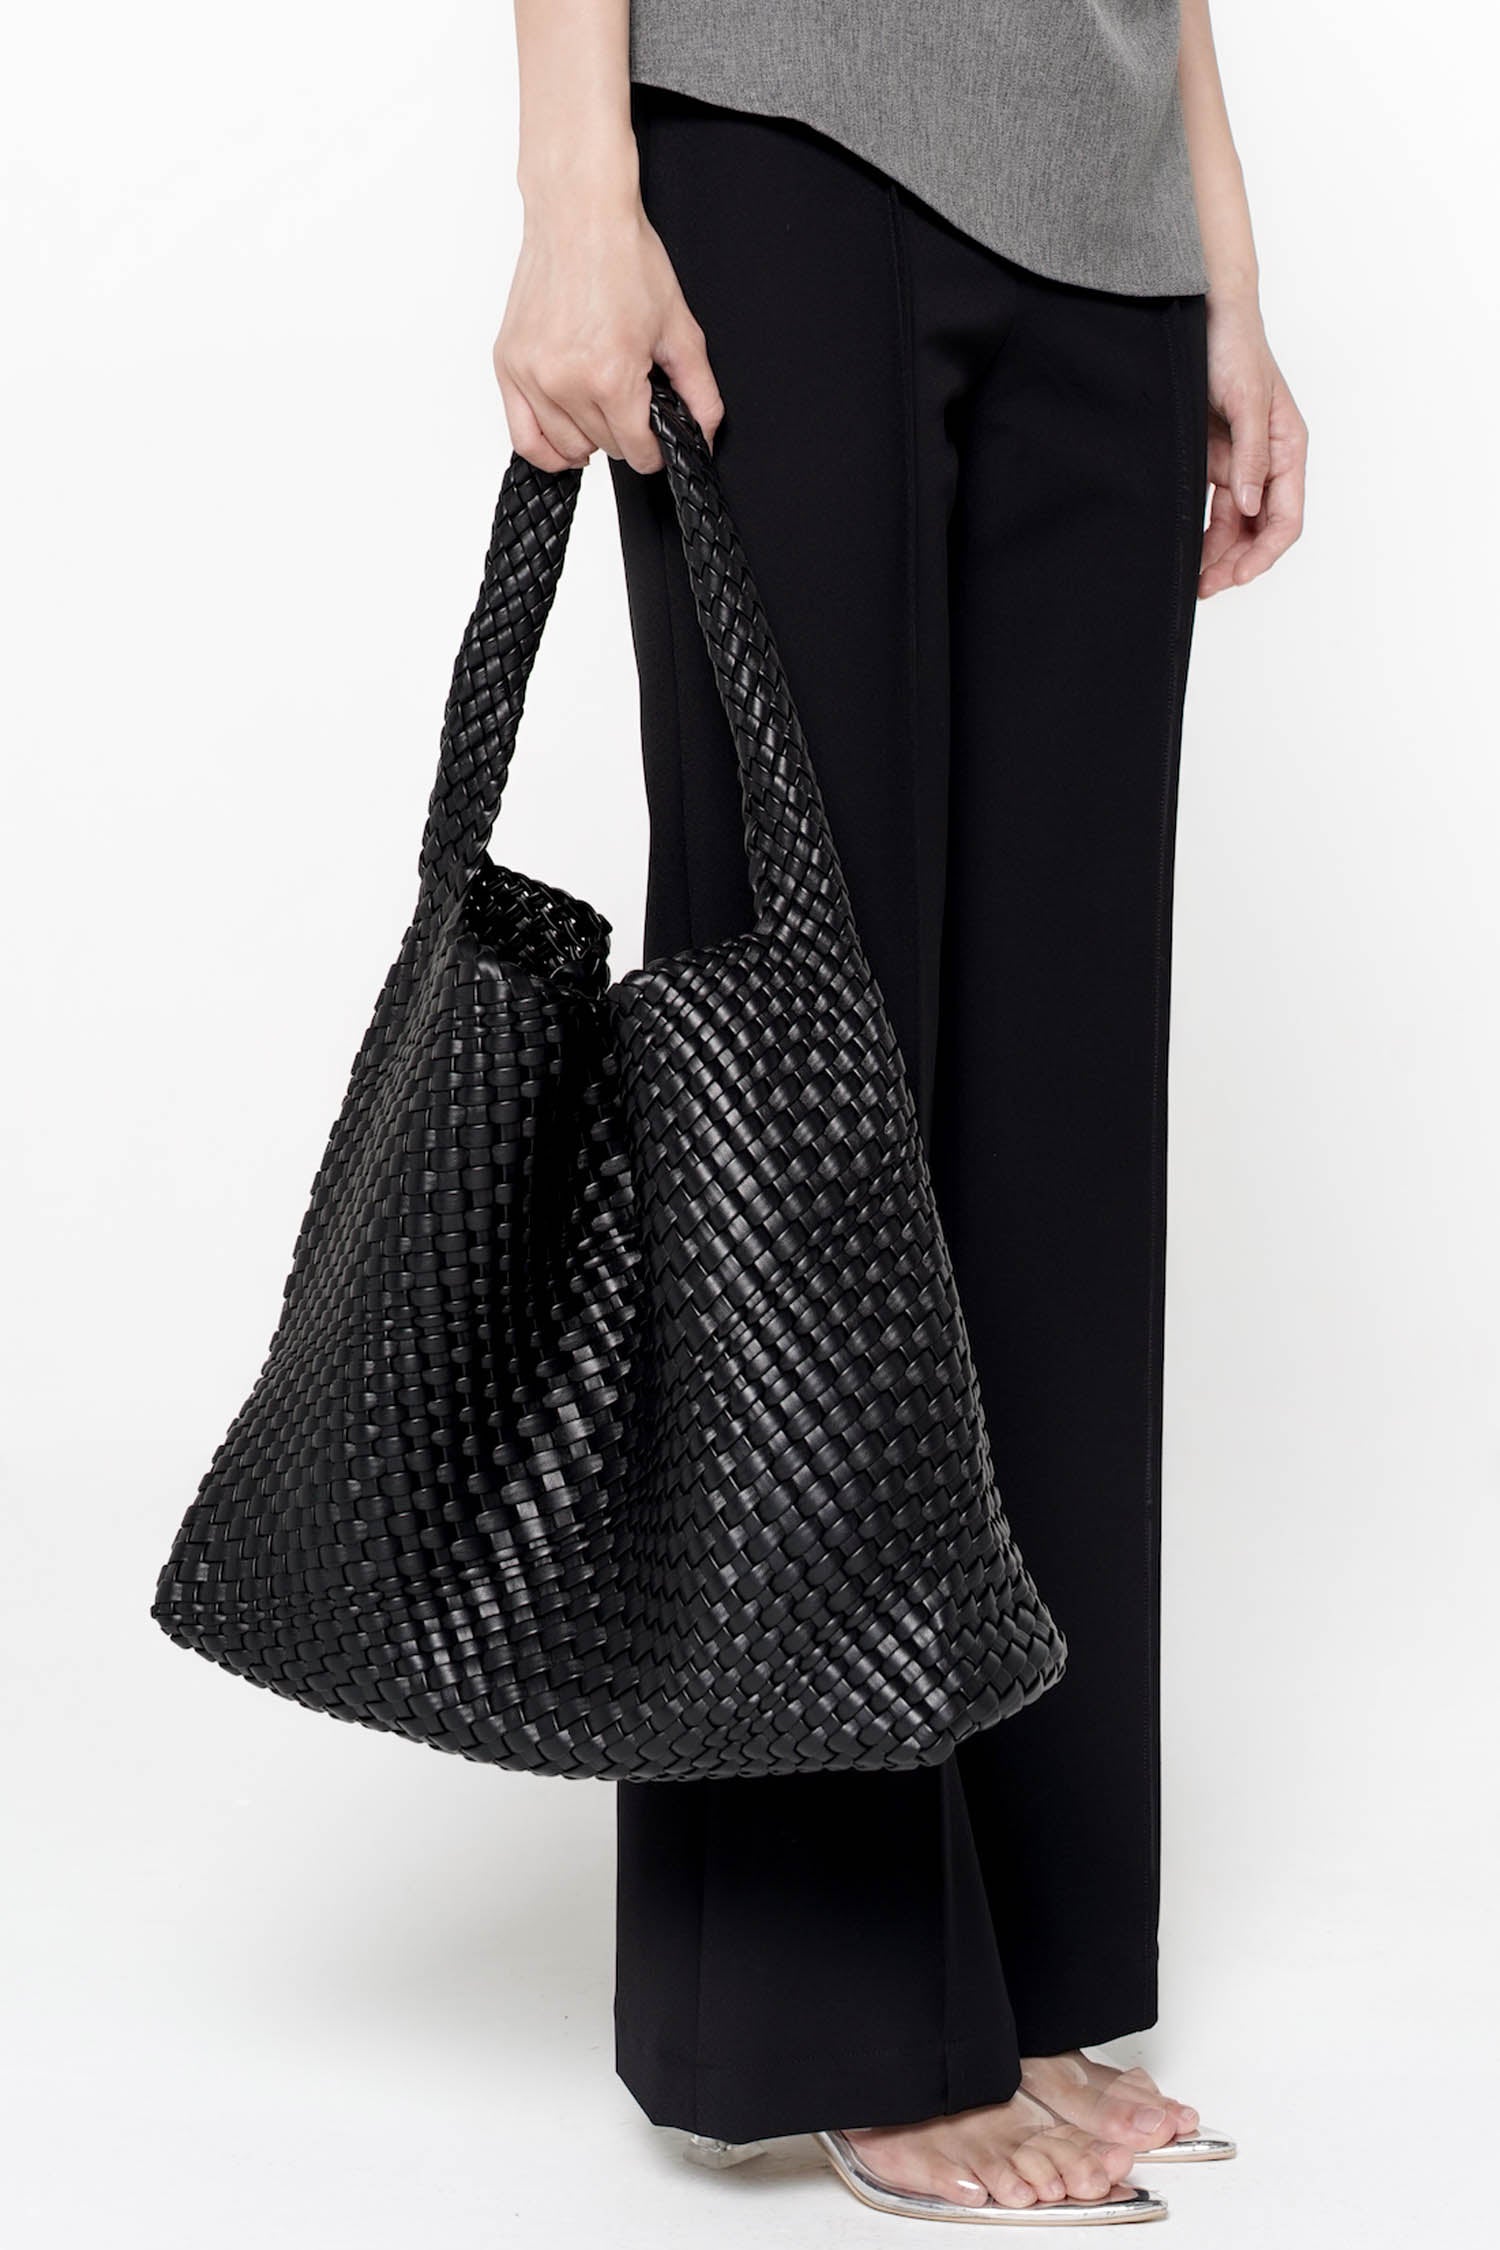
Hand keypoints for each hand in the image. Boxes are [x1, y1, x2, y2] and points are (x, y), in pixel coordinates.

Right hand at [494, 174, 722, 476]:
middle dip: (626, 436)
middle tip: (633, 405)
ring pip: (566, 448)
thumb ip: (699, 391)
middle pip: (605, 449)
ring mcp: (531, 375)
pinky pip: (523, 437)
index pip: (637, 451)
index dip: (656, 449)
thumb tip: (705, 436)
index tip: (659, 436)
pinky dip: (546, 449)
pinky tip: (567, 440)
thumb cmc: (624, 257)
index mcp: (610, 377)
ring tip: (603, 413)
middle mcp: (565, 383)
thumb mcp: (678, 327)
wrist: (578, 214)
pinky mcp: (508, 365)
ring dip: (590, 441)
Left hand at [1199, 295, 1307, 596]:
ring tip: (1191, 579)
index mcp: (1287, 448)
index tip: (1237, 577)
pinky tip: (1184, 550)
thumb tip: (1252, 504)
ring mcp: (1239, 462)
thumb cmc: (1233, 346)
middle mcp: (1266, 461)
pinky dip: (1200, 532)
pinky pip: (1210, 509)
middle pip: (1259, 530)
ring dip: (1216, 555)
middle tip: (1204, 588)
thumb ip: (1250, 454)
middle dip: (1236, 563)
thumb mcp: (1247, 399)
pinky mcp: (1211, 459)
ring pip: (1234, 525)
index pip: (1286, 518)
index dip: (1264, 553)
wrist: (1203, 314)